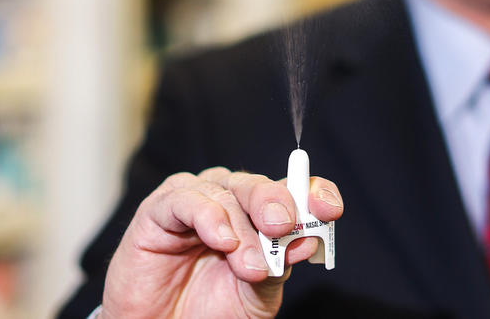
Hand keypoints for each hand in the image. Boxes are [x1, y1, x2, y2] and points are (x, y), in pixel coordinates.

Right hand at [99, 167, 343, 317]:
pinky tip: (221, 240)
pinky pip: (186, 198)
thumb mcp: (257, 294)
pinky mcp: (159, 209)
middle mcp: (229, 199)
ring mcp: (195, 199)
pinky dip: (208, 216)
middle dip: (276, 202)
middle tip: (282, 226)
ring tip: (249, 265)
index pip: (294, 189)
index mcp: (258, 215)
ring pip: (226, 190)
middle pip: (259, 184)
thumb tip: (308, 239)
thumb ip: (280, 265)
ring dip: (242, 227)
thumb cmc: (210, 309)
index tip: (330, 209)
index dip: (314, 192)